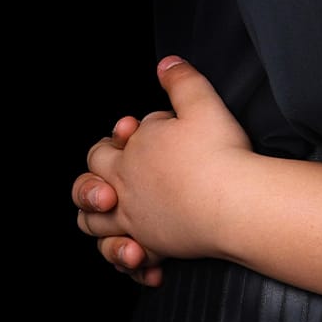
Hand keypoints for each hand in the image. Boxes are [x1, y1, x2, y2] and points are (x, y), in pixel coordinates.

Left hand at [72, 57, 253, 279]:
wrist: (234, 202)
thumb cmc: (219, 154)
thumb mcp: (202, 103)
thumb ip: (182, 81)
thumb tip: (167, 63)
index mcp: (130, 155)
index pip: (105, 147)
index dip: (119, 139)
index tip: (141, 134)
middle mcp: (125, 189)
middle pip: (86, 184)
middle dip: (95, 179)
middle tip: (122, 174)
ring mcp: (135, 221)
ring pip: (94, 224)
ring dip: (99, 219)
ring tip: (119, 213)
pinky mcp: (153, 247)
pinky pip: (126, 259)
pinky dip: (129, 259)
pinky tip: (144, 256)